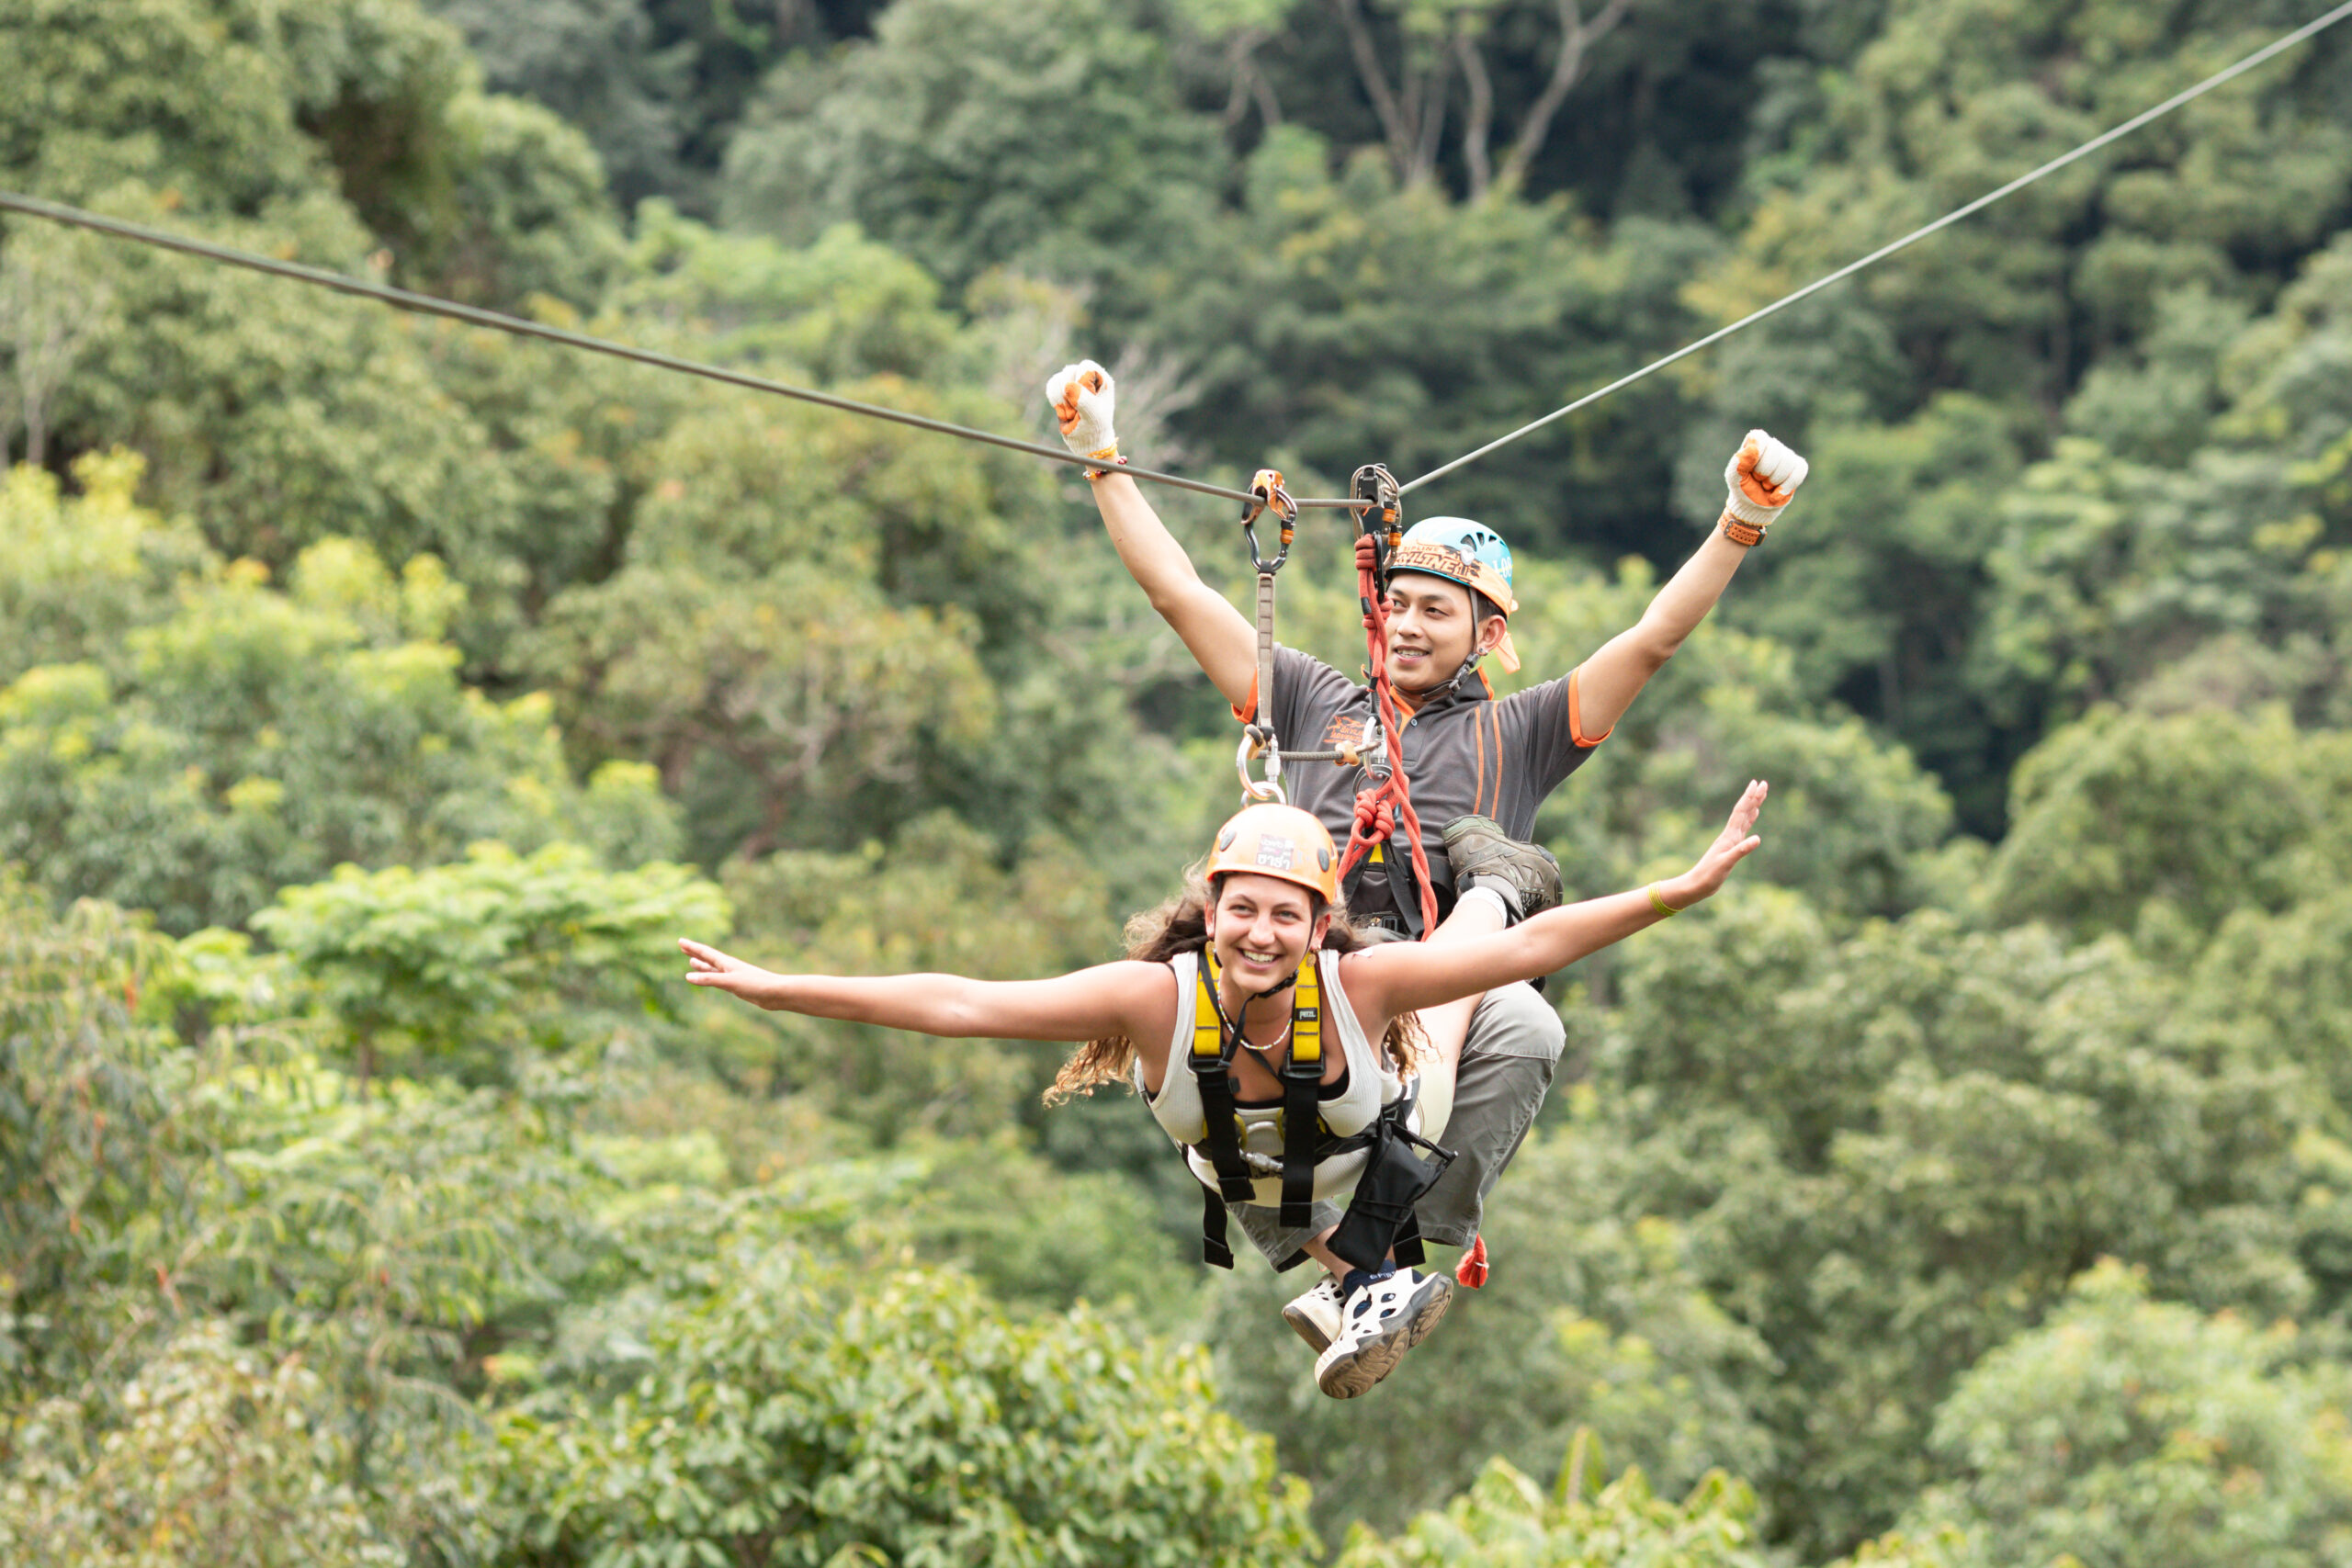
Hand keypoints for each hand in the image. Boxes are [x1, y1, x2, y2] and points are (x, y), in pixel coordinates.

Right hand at [680, 938, 779, 1008]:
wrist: (776, 993)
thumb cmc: (755, 984)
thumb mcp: (729, 982)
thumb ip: (709, 980)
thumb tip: (688, 977)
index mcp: (727, 963)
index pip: (705, 952)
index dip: (692, 947)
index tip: (680, 941)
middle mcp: (728, 967)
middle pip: (707, 957)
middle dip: (694, 952)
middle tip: (683, 946)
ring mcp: (733, 976)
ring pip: (712, 968)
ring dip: (701, 965)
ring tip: (691, 961)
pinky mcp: (737, 985)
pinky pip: (719, 979)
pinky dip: (710, 977)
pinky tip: (709, 979)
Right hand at [1045, 360, 1117, 460]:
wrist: (1086, 442)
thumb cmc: (1095, 429)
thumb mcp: (1093, 415)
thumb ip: (1084, 400)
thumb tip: (1069, 385)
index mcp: (1102, 380)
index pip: (1086, 366)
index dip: (1081, 382)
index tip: (1085, 399)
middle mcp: (1088, 379)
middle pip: (1069, 371)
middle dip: (1069, 394)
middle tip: (1077, 412)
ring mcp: (1074, 384)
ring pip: (1058, 379)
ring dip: (1061, 400)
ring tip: (1071, 415)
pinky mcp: (1062, 391)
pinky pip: (1051, 385)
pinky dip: (1055, 400)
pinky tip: (1064, 413)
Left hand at [1660, 779, 1767, 908]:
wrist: (1697, 884)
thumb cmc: (1709, 876)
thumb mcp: (1726, 864)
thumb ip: (1741, 851)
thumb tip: (1758, 839)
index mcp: (1729, 837)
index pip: (1741, 812)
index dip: (1749, 798)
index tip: (1757, 783)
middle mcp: (1730, 835)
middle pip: (1743, 811)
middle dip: (1754, 797)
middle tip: (1763, 783)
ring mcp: (1730, 840)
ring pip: (1744, 818)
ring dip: (1752, 806)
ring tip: (1760, 795)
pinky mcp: (1730, 847)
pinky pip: (1743, 828)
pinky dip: (1750, 820)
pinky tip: (1753, 815)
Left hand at [1722, 431, 1807, 527]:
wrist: (1754, 505)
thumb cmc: (1743, 486)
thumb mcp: (1734, 476)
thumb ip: (1739, 462)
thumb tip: (1753, 448)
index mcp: (1755, 441)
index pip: (1760, 438)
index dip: (1755, 456)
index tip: (1749, 469)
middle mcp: (1773, 444)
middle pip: (1775, 451)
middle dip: (1763, 472)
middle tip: (1758, 479)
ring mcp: (1787, 455)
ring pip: (1787, 463)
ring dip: (1773, 481)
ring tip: (1766, 485)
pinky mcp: (1798, 467)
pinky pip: (1799, 472)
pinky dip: (1785, 488)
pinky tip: (1776, 493)